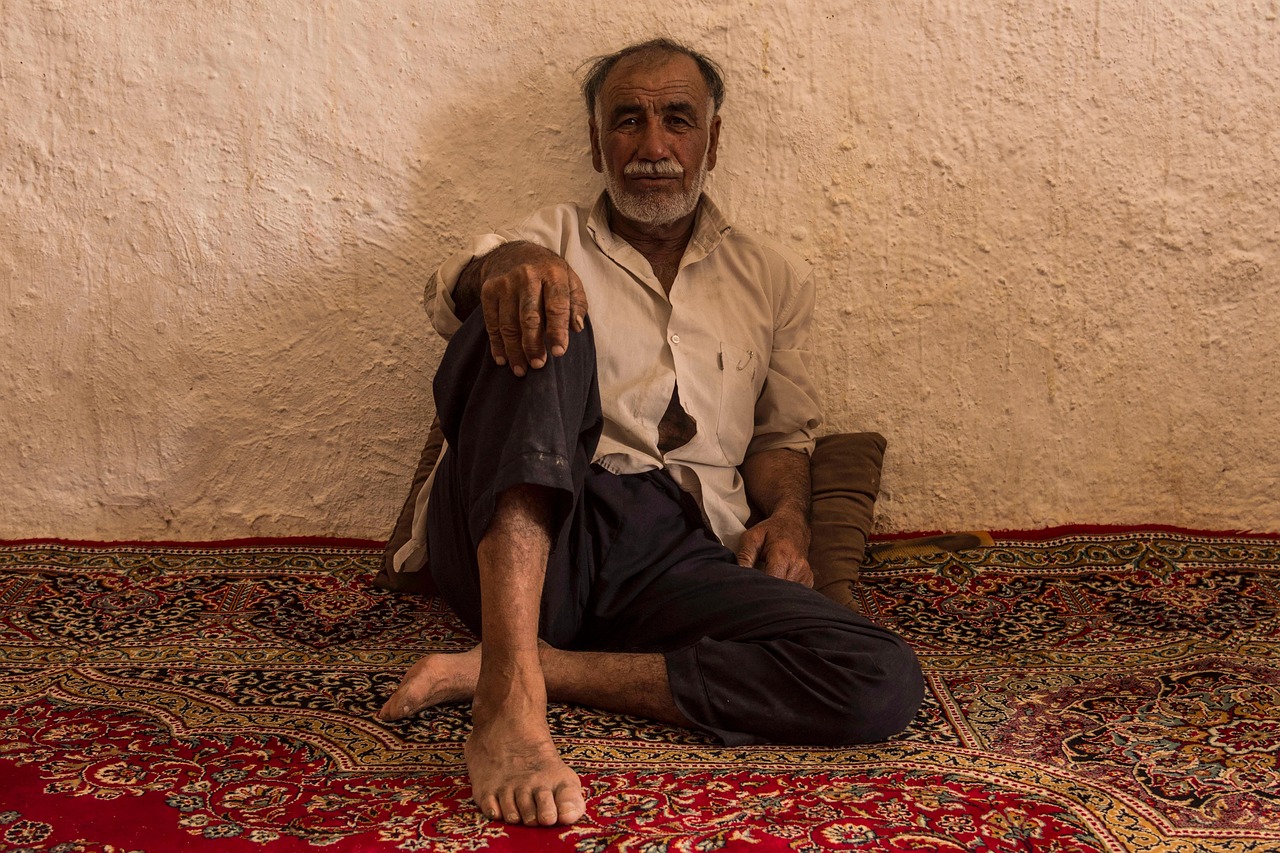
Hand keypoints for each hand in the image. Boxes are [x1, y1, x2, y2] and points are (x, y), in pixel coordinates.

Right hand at [477, 245, 587, 375]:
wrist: (513, 252)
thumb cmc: (548, 273)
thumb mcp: (570, 280)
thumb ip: (577, 304)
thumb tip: (577, 328)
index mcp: (552, 274)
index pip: (556, 306)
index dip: (558, 331)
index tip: (559, 352)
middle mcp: (527, 276)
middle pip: (529, 317)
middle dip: (533, 344)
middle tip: (538, 365)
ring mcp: (505, 283)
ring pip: (508, 323)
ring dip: (514, 350)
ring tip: (521, 369)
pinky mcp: (489, 291)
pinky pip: (492, 322)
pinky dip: (496, 344)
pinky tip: (503, 359)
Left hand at [736, 509, 813, 586]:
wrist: (794, 525)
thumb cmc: (770, 531)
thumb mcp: (752, 537)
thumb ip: (745, 555)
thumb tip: (737, 574)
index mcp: (782, 555)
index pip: (772, 580)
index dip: (759, 588)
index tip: (748, 588)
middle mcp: (797, 566)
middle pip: (779, 590)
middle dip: (765, 592)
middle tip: (753, 588)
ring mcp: (805, 574)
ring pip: (787, 594)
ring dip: (774, 592)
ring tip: (765, 583)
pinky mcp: (808, 580)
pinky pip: (794, 593)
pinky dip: (784, 591)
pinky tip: (777, 582)